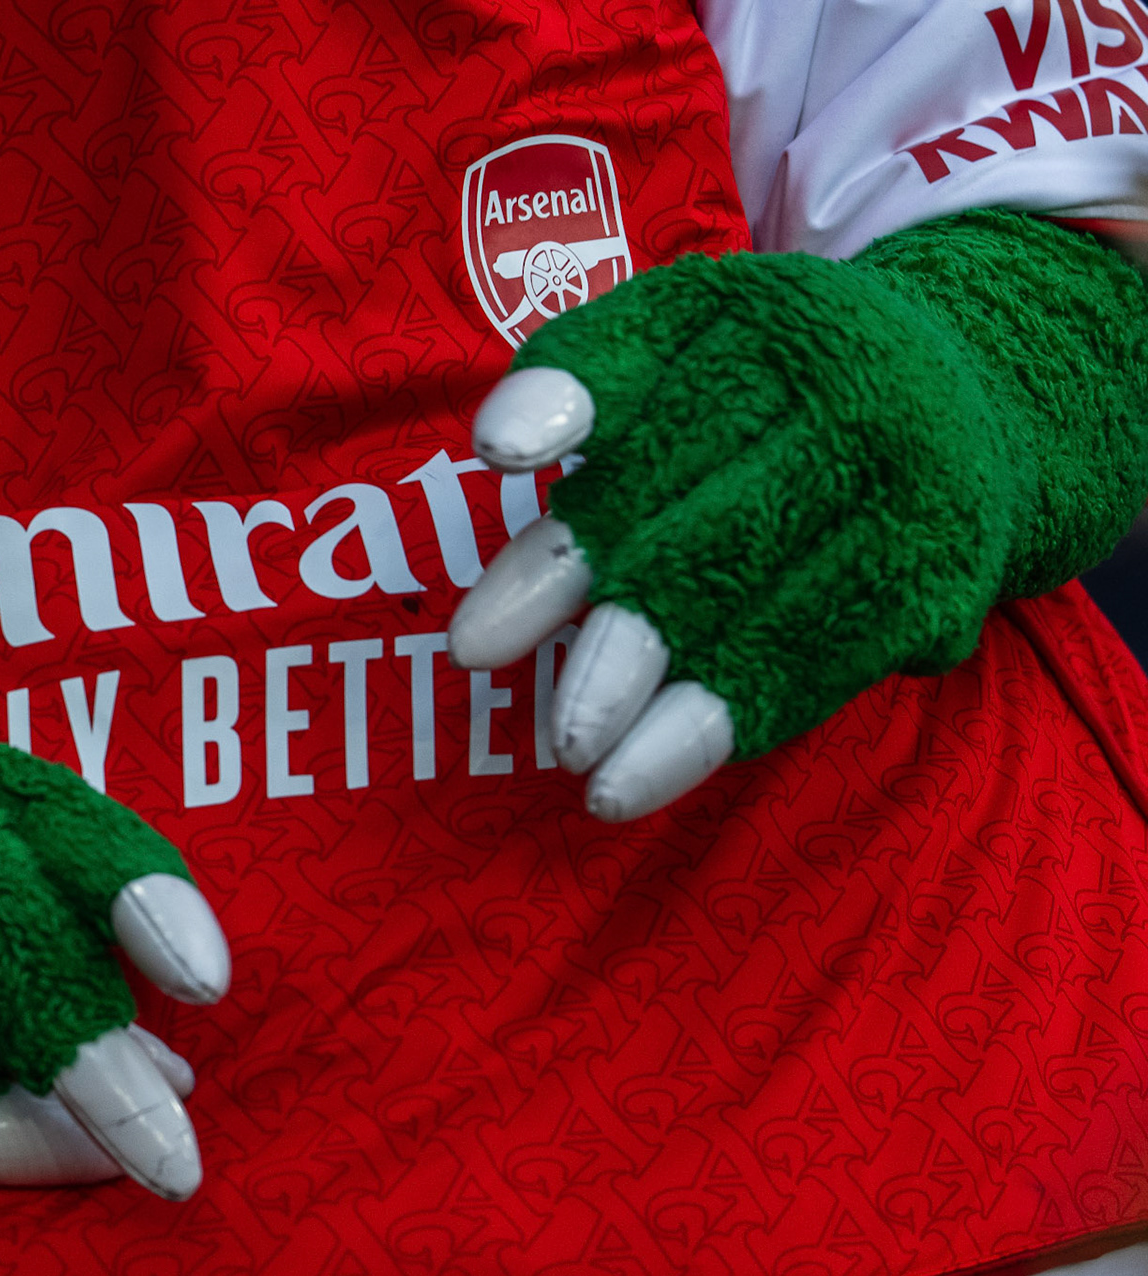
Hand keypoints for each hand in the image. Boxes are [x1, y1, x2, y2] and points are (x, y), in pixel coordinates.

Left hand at [443, 218, 1137, 818]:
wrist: (961, 389)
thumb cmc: (757, 378)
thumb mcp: (670, 335)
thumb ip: (572, 375)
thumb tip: (497, 445)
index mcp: (764, 328)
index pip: (644, 450)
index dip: (560, 553)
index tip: (475, 641)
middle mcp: (853, 403)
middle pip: (717, 546)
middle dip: (625, 647)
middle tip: (555, 737)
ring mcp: (913, 495)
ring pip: (782, 626)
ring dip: (687, 720)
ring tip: (600, 786)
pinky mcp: (943, 578)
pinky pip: (831, 666)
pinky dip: (747, 721)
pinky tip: (667, 768)